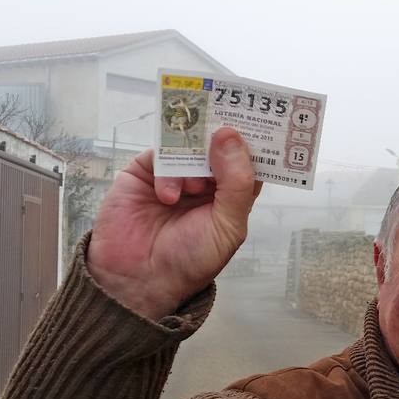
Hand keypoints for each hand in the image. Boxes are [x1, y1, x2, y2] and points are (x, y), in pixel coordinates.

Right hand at [87, 127, 261, 320]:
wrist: (138, 278)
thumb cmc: (189, 259)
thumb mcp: (227, 225)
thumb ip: (236, 182)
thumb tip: (230, 135)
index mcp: (231, 194)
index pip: (248, 159)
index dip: (254, 141)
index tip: (260, 120)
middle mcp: (205, 180)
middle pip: (219, 144)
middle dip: (222, 139)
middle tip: (224, 128)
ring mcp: (175, 174)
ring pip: (190, 146)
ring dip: (193, 163)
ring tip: (192, 188)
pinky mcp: (145, 172)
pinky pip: (160, 154)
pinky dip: (166, 171)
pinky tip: (167, 195)